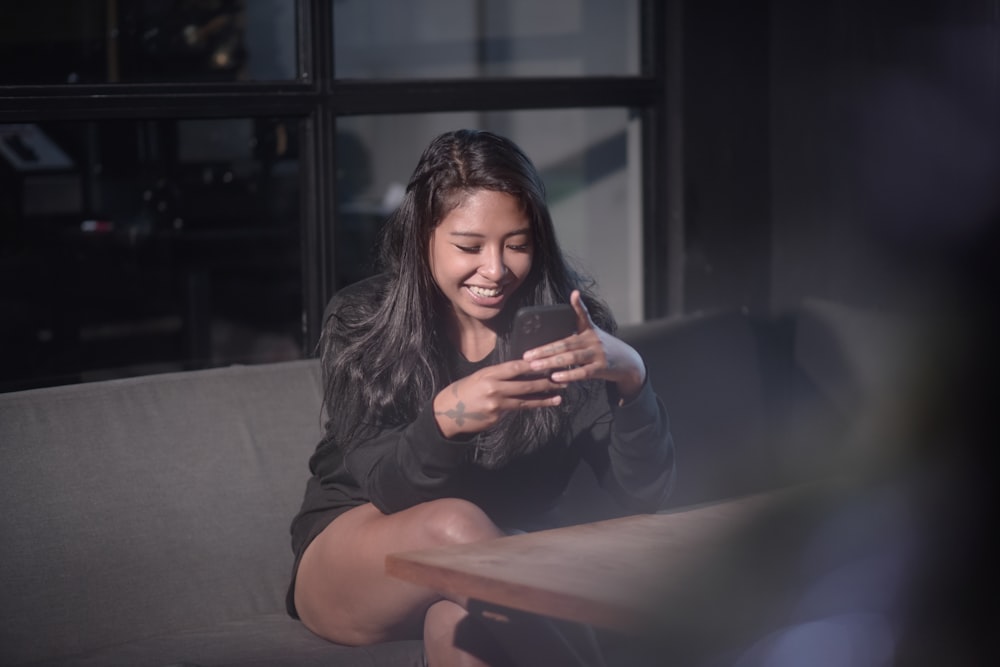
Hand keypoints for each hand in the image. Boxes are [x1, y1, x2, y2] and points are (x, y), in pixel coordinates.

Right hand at [433, 360, 565, 437]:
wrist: (447, 413)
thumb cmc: (464, 391)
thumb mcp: (478, 376)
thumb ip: (499, 375)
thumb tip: (520, 371)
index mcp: (489, 374)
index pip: (515, 368)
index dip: (533, 366)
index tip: (548, 363)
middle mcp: (494, 389)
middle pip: (525, 385)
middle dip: (545, 383)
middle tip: (561, 381)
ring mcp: (496, 405)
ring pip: (524, 401)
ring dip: (543, 399)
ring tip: (558, 398)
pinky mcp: (497, 418)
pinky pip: (514, 411)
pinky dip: (524, 407)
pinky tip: (537, 405)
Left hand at [522, 290, 645, 399]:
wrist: (627, 361)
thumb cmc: (601, 347)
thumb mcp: (592, 333)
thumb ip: (577, 326)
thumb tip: (560, 318)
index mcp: (588, 330)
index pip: (583, 314)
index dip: (578, 304)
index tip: (574, 293)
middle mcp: (593, 339)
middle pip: (565, 343)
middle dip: (544, 350)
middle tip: (528, 356)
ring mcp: (597, 354)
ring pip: (571, 358)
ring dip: (551, 362)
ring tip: (535, 366)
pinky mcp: (601, 368)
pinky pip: (582, 372)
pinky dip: (568, 375)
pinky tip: (555, 377)